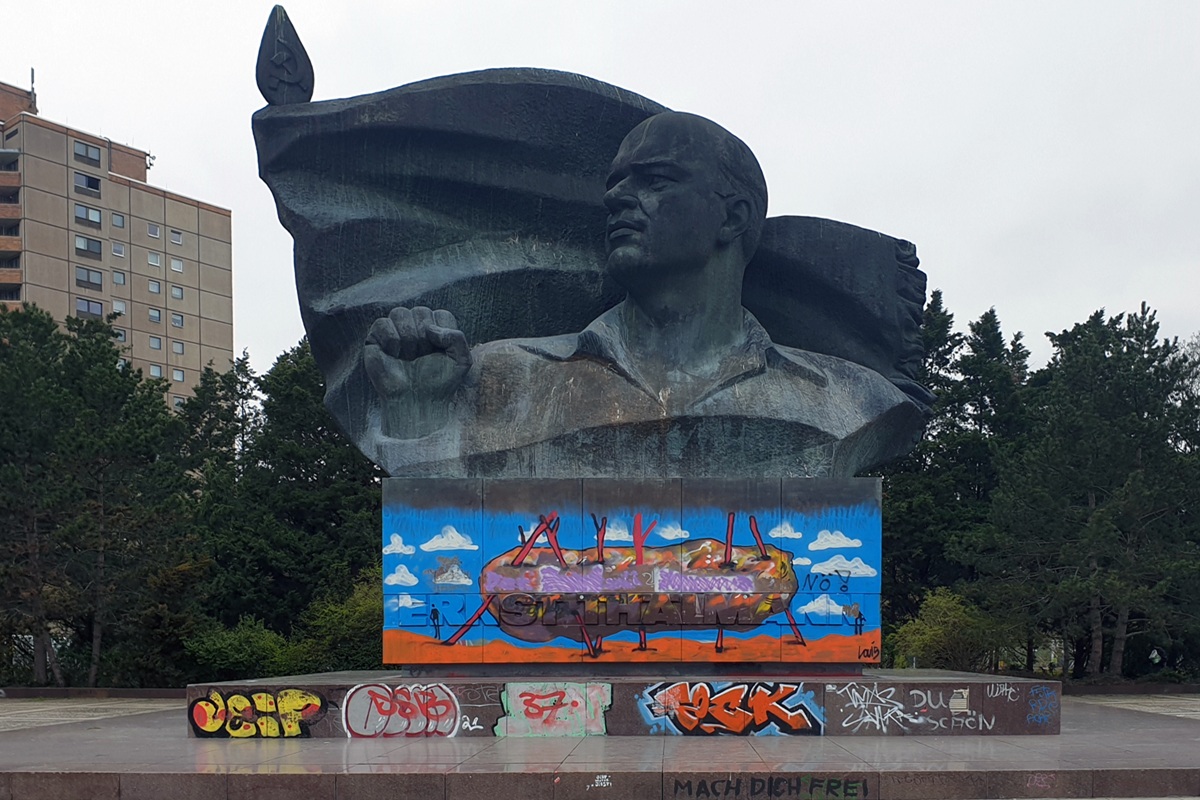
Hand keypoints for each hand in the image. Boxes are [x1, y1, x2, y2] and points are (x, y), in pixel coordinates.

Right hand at [363, 307, 471, 437]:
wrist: (416, 402)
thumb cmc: (439, 383)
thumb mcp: (462, 361)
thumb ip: (457, 337)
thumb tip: (429, 328)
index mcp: (436, 328)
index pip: (441, 315)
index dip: (442, 335)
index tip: (439, 354)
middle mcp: (415, 326)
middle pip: (420, 311)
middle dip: (424, 338)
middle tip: (421, 358)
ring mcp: (395, 331)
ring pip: (399, 312)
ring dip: (407, 337)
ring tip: (408, 357)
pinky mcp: (375, 339)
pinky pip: (382, 323)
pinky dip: (391, 340)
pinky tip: (394, 355)